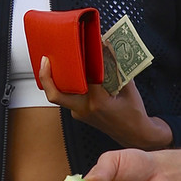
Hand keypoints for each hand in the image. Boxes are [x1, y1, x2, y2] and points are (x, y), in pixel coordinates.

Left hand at [38, 57, 171, 149]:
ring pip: (60, 95)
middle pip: (56, 94)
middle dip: (47, 77)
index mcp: (98, 102)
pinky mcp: (79, 114)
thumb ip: (118, 69)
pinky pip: (69, 98)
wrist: (134, 134)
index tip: (86, 46)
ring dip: (55, 80)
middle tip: (46, 60)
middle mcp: (85, 109)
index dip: (85, 59)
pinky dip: (68, 86)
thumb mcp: (130, 89)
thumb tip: (109, 49)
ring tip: (54, 63)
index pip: (84, 76)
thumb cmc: (134, 115)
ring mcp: (80, 113)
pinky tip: (72, 75)